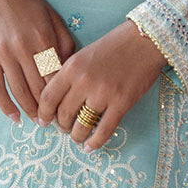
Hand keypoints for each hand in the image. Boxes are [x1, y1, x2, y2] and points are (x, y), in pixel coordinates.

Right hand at [0, 0, 75, 122]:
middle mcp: (23, 48)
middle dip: (50, 108)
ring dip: (31, 111)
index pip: (57, 76)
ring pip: (19, 91)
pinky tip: (15, 118)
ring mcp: (3, 54)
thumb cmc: (28, 4)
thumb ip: (64, 43)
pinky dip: (5, 106)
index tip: (71, 107)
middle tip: (58, 121)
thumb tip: (71, 70)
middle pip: (39, 87)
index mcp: (43, 38)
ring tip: (40, 121)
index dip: (64, 95)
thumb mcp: (52, 17)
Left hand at [37, 20, 166, 152]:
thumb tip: (58, 100)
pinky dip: (95, 142)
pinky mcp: (121, 103)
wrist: (144, 40)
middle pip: (63, 114)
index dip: (44, 113)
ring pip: (81, 126)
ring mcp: (103, 94)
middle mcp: (84, 81)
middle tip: (64, 129)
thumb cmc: (114, 45)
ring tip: (78, 137)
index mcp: (72, 67)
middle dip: (62, 126)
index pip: (48, 97)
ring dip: (77, 136)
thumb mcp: (84, 54)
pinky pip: (104, 131)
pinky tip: (91, 147)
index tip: (44, 121)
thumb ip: (70, 75)